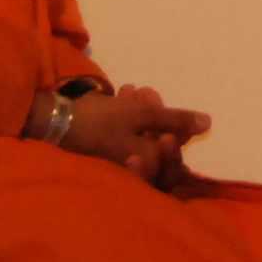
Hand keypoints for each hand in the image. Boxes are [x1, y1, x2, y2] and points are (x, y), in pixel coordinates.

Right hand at [63, 83, 210, 184]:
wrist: (54, 122)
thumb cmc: (101, 122)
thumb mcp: (141, 115)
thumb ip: (175, 120)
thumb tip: (207, 124)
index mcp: (148, 168)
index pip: (175, 156)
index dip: (175, 132)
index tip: (162, 118)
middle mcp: (136, 171)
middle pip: (159, 142)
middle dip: (155, 115)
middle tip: (145, 95)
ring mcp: (121, 161)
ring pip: (142, 134)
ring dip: (141, 110)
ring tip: (130, 91)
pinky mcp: (109, 149)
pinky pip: (127, 133)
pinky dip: (128, 114)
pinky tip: (122, 95)